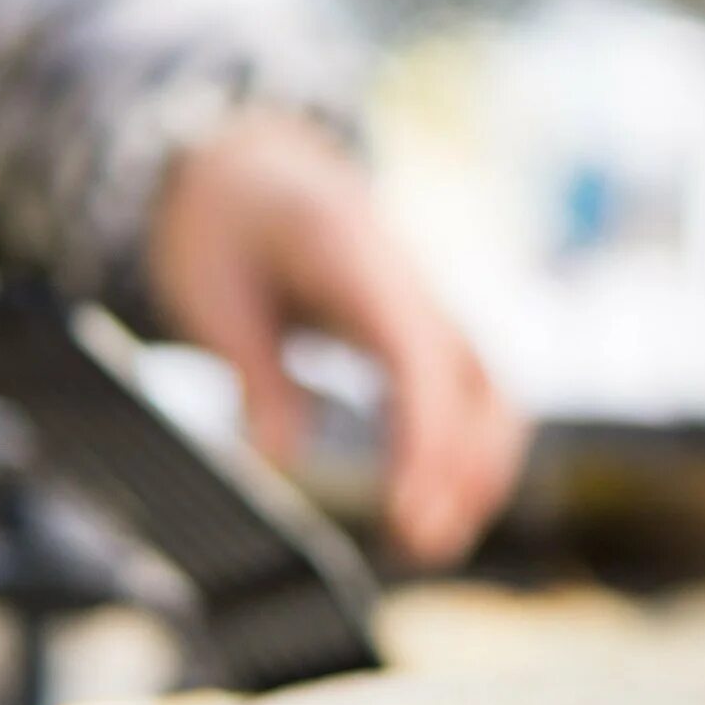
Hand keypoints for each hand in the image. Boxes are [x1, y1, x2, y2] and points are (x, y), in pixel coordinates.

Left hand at [149, 111, 526, 561]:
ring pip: (492, 393)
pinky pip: (472, 394)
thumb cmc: (226, 221)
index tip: (411, 510)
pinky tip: (436, 501)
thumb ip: (256, 375)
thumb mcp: (212, 294)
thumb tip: (281, 461)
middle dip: (468, 468)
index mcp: (360, 262)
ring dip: (478, 468)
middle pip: (481, 382)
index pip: (420, 360)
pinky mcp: (424, 330)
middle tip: (422, 543)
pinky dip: (468, 450)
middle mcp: (414, 286)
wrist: (251, 162)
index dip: (428, 440)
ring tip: (433, 539)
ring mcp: (427, 308)